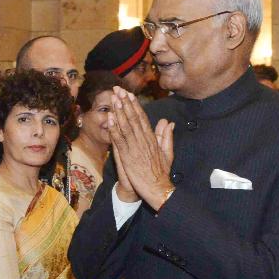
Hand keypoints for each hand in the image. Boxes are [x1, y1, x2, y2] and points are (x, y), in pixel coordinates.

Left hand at [109, 87, 174, 208]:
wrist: (158, 189)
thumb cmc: (161, 173)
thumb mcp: (167, 153)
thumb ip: (166, 136)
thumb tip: (168, 122)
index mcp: (152, 139)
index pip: (142, 118)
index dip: (134, 105)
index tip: (128, 94)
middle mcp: (144, 140)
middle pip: (133, 118)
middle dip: (125, 103)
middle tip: (117, 89)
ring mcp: (135, 148)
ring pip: (126, 126)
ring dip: (119, 111)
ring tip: (113, 98)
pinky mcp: (128, 157)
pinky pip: (120, 140)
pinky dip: (115, 128)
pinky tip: (110, 119)